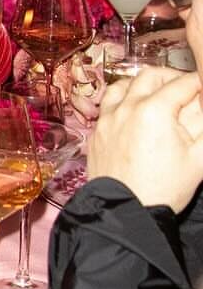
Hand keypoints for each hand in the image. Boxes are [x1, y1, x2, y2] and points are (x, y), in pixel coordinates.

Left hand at [87, 65, 202, 210]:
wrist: (126, 212)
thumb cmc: (165, 188)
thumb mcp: (199, 159)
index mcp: (154, 110)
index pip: (183, 84)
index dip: (199, 84)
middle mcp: (126, 108)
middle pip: (150, 76)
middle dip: (172, 77)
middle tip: (186, 88)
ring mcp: (107, 119)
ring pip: (123, 86)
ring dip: (142, 84)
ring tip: (158, 94)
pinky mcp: (96, 133)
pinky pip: (107, 106)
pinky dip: (122, 101)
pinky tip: (133, 112)